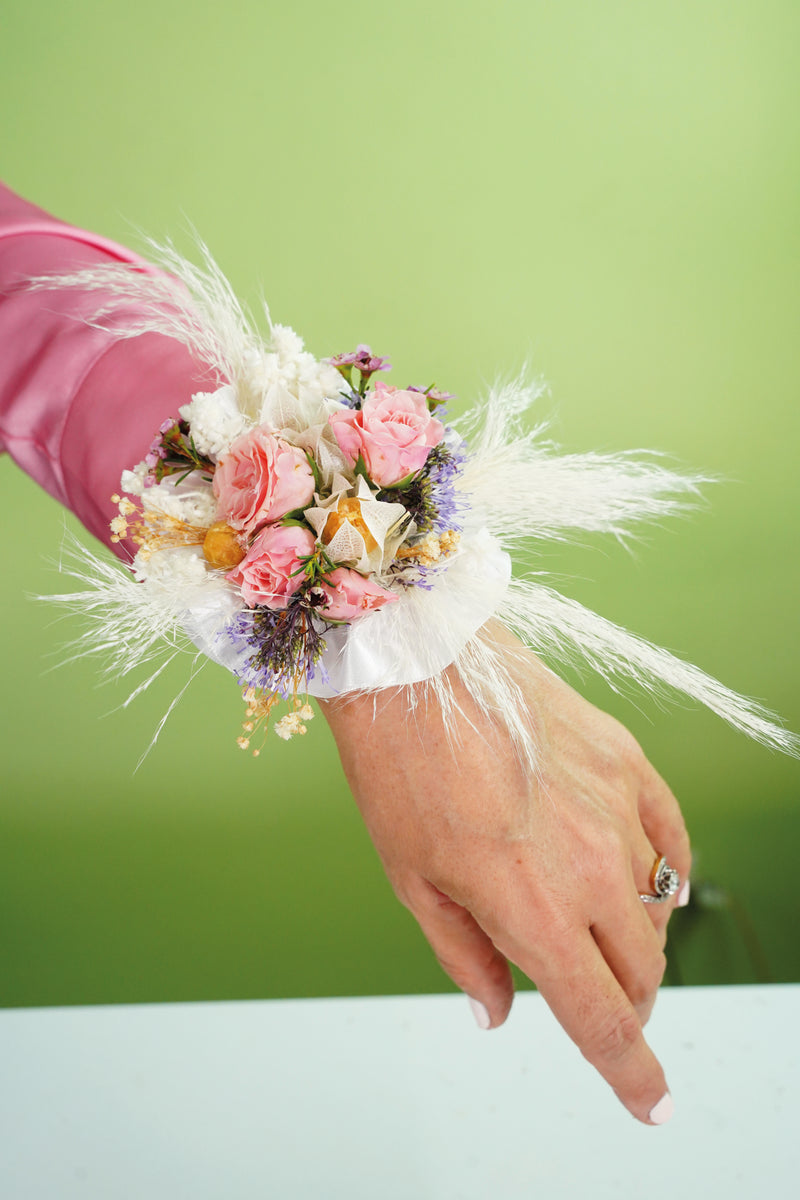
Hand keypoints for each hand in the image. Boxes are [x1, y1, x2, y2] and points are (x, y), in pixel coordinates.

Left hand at [320, 623, 690, 1124]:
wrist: (418, 665)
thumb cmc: (400, 773)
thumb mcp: (412, 880)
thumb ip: (463, 955)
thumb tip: (496, 1013)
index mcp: (533, 911)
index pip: (603, 1019)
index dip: (631, 1074)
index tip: (652, 1104)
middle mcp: (590, 870)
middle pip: (640, 972)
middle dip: (623, 1004)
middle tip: (594, 1000)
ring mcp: (616, 811)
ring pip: (659, 909)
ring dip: (638, 942)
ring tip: (599, 935)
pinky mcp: (625, 762)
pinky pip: (668, 839)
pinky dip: (663, 874)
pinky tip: (649, 881)